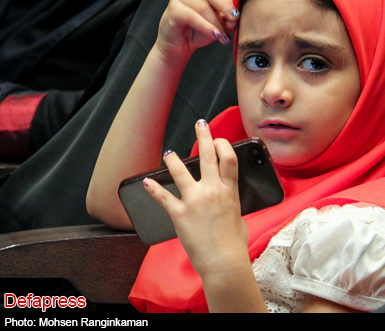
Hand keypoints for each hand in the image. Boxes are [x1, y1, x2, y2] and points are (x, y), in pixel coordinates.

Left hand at [143, 120, 248, 278]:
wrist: (223, 262)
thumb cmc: (234, 244)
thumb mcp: (238, 216)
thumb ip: (231, 203)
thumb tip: (227, 200)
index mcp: (230, 191)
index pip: (229, 158)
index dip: (224, 144)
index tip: (219, 139)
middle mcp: (213, 190)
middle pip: (208, 156)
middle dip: (204, 136)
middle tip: (200, 123)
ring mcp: (195, 200)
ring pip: (180, 171)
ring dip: (173, 160)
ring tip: (169, 153)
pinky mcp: (179, 213)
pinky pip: (163, 197)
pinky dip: (153, 189)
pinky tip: (146, 182)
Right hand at [155, 0, 238, 62]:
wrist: (178, 45)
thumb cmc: (198, 31)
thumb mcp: (218, 23)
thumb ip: (227, 18)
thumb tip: (236, 17)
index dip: (234, 1)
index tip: (241, 16)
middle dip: (227, 8)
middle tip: (235, 21)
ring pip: (203, 7)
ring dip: (217, 23)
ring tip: (225, 37)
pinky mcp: (172, 10)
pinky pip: (192, 16)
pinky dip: (205, 26)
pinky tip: (215, 35)